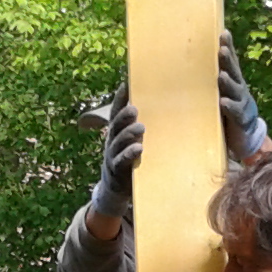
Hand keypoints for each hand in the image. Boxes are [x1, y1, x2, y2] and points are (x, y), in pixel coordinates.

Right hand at [90, 83, 142, 221]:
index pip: (116, 111)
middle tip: (135, 108)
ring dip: (128, 133)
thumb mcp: (132, 140)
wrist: (116, 187)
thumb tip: (160, 105)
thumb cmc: (130, 158)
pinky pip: (121, 161)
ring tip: (140, 127)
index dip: (120, 98)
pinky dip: (129, 154)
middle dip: (124, 115)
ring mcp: (113, 155)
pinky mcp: (117, 171)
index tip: (127, 84)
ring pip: (118, 142)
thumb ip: (139, 125)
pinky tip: (138, 148)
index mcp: (116, 130)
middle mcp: (112, 140)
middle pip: (116, 124)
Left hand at [219, 31, 268, 163]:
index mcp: (232, 80)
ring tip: (221, 75)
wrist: (243, 137)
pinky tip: (224, 102)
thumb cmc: (225, 112)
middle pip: (233, 72)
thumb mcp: (218, 94)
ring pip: (234, 90)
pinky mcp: (240, 119)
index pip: (230, 61)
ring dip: (228, 82)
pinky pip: (235, 112)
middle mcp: (238, 88)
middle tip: (222, 50)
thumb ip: (207, 82)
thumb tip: (186, 65)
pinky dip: (229, 107)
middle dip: (228, 61)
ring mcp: (241, 103)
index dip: (228, 46)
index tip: (224, 33)